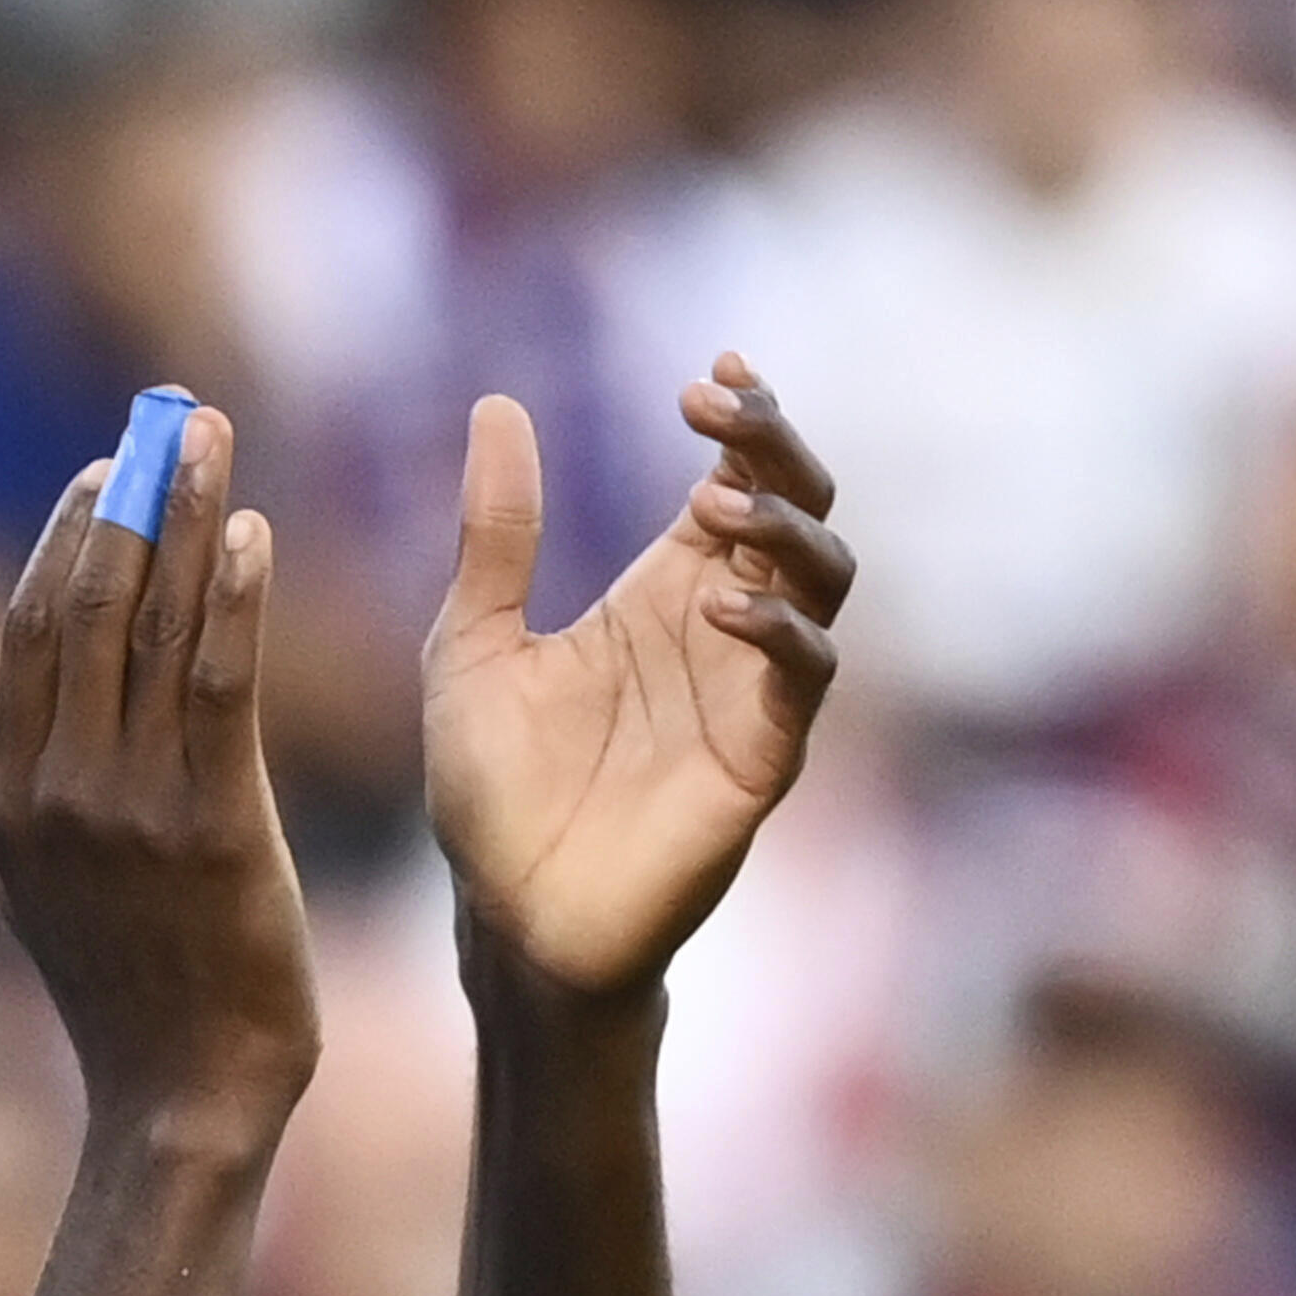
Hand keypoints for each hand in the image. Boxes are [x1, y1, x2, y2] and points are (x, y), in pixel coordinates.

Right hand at [0, 407, 319, 1167]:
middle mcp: (58, 791)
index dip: (68, 535)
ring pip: (155, 630)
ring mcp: (133, 809)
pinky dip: (234, 601)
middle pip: (88, 607)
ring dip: (190, 521)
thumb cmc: (119, 986)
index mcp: (9, 794)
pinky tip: (254, 536)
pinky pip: (220, 687)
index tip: (112, 468)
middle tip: (178, 422)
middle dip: (134, 500)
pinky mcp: (214, 829)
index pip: (27, 630)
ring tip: (220, 440)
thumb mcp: (23, 872)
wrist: (183, 1097)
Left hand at [426, 357, 849, 998]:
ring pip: (824, 580)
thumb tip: (496, 403)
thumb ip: (494, 534)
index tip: (708, 376)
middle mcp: (725, 629)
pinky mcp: (764, 757)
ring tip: (715, 504)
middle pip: (799, 508)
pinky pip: (807, 675)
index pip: (739, 478)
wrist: (511, 919)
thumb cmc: (492, 792)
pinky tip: (717, 604)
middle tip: (718, 414)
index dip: (745, 420)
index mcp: (667, 590)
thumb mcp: (472, 642)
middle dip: (775, 448)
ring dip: (785, 528)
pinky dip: (778, 629)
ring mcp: (753, 691)